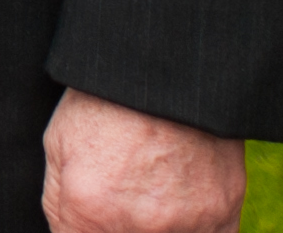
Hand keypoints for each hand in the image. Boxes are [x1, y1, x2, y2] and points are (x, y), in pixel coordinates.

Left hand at [42, 88, 245, 232]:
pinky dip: (195, 228)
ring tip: (152, 191)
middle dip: (121, 225)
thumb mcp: (59, 142)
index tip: (97, 215)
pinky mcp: (223, 214)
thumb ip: (60, 204)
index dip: (87, 229)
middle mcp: (137, 227)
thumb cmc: (105, 99)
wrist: (166, 67)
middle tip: (128, 194)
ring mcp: (185, 225)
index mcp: (88, 209)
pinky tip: (182, 202)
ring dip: (159, 226)